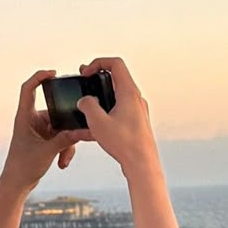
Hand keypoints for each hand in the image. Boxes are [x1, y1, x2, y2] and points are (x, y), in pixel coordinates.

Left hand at [0, 69, 92, 192]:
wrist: (17, 184)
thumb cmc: (23, 166)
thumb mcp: (48, 151)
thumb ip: (66, 139)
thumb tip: (84, 130)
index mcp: (25, 117)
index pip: (28, 89)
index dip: (39, 77)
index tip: (54, 73)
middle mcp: (31, 121)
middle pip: (55, 112)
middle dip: (67, 125)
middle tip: (78, 131)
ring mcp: (39, 130)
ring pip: (61, 127)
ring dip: (66, 142)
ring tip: (64, 159)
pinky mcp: (45, 140)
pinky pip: (62, 137)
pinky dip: (65, 149)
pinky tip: (62, 163)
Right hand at [76, 57, 160, 176]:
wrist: (142, 164)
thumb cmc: (126, 144)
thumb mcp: (98, 122)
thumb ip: (88, 106)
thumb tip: (85, 101)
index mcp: (129, 92)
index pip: (115, 64)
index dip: (98, 62)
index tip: (86, 72)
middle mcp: (136, 99)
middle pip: (116, 78)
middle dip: (97, 78)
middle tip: (84, 81)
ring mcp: (137, 111)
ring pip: (116, 95)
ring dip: (100, 96)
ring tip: (86, 105)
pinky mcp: (135, 123)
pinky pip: (118, 111)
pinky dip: (105, 112)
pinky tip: (92, 127)